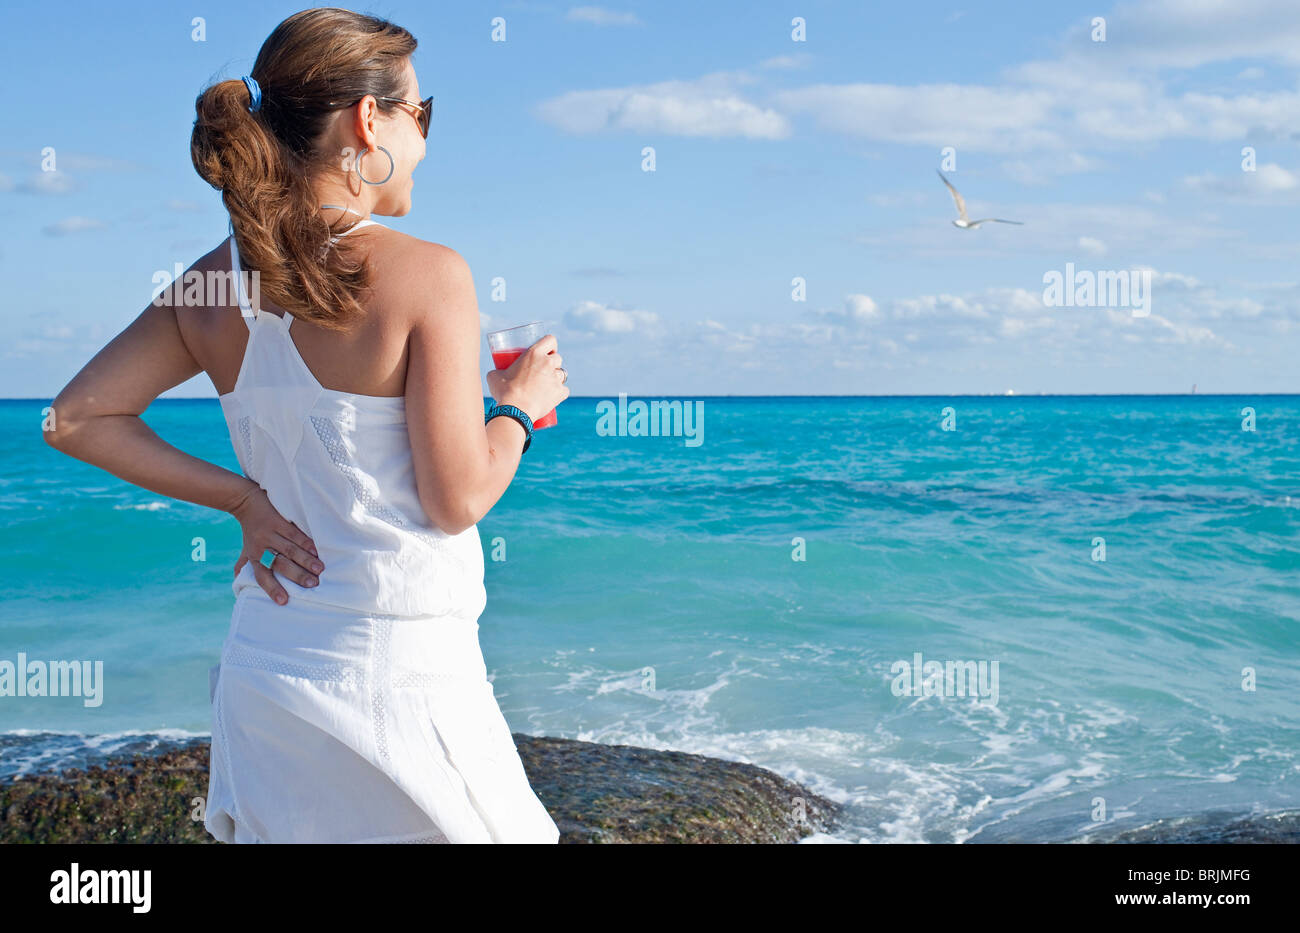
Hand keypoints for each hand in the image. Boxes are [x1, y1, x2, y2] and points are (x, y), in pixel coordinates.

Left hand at [229, 484, 323, 604]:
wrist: (246, 502)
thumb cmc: (250, 532)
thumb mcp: (246, 551)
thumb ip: (245, 568)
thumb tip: (241, 590)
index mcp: (254, 557)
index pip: (262, 576)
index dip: (272, 588)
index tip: (284, 601)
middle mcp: (261, 547)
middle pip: (280, 564)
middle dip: (296, 575)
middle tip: (312, 584)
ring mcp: (270, 533)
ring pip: (290, 549)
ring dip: (305, 560)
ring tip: (320, 569)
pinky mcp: (278, 521)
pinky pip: (294, 533)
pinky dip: (306, 542)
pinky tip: (316, 550)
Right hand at [485, 334, 569, 422]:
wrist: (515, 410)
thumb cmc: (504, 391)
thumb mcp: (494, 376)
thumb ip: (497, 371)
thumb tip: (496, 373)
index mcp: (534, 353)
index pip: (550, 340)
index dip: (551, 345)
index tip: (547, 351)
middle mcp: (548, 363)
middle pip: (558, 358)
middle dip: (553, 363)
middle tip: (543, 370)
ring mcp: (555, 378)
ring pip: (562, 374)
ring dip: (556, 378)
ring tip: (546, 385)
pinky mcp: (560, 393)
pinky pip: (564, 390)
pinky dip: (560, 393)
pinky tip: (553, 396)